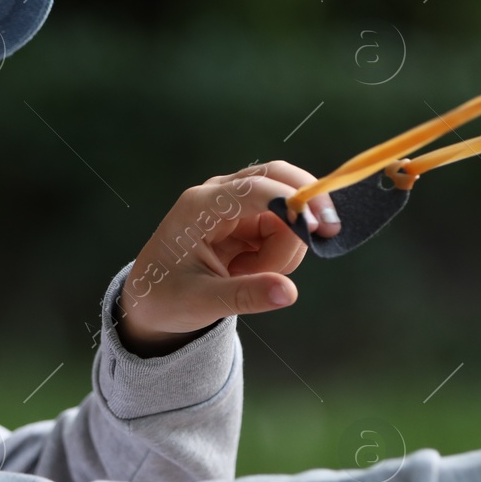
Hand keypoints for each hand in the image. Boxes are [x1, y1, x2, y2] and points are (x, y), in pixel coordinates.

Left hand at [114, 160, 341, 356]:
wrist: (152, 299)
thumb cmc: (166, 297)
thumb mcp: (201, 302)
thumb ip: (245, 296)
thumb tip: (288, 293)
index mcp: (199, 206)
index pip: (254, 188)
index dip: (290, 202)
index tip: (317, 226)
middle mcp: (219, 195)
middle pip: (280, 179)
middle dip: (305, 206)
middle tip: (328, 234)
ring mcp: (236, 205)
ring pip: (288, 211)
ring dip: (285, 247)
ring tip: (247, 274)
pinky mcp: (248, 219)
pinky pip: (285, 228)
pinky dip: (281, 252)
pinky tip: (253, 269)